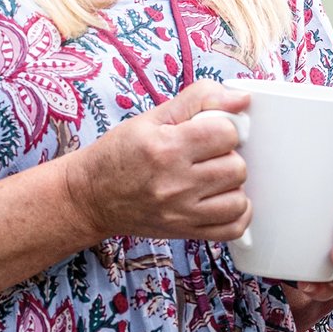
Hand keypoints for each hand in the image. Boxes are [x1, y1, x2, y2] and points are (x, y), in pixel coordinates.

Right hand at [64, 81, 249, 242]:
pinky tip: (223, 200)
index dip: (224, 128)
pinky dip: (236, 214)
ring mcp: (181, 213)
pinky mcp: (185, 232)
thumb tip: (241, 99)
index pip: (226, 133)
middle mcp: (175, 184)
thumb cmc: (120, 153)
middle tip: (210, 155)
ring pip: (239, 199)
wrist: (91, 196)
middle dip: (228, 157)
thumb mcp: (152, 117)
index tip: (211, 131)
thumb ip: (199, 100)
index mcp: (166, 148)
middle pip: (236, 167)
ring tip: (215, 178)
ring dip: (232, 186)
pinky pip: (233, 228)